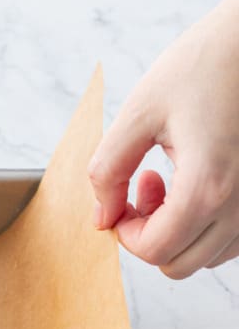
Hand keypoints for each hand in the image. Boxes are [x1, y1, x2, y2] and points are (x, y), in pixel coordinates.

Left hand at [88, 0, 238, 277]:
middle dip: (148, 234)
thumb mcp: (140, 111)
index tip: (119, 199)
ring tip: (169, 178)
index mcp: (208, 187)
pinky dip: (204, 224)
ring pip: (205, 258)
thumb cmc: (204, 64)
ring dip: (177, 230)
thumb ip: (108, 170)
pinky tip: (196, 182)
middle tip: (141, 186)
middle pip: (178, 264)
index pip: (154, 251)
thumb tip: (101, 217)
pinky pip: (230, 240)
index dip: (124, 233)